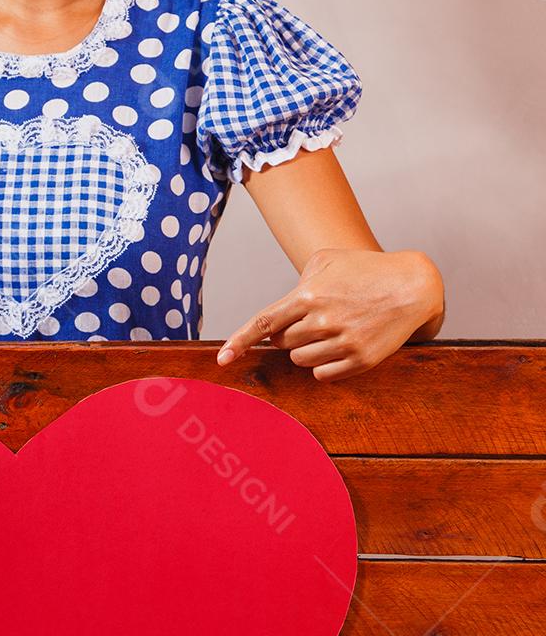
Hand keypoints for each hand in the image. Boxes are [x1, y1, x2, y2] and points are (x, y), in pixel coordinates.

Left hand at [215, 247, 444, 381]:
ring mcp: (342, 342)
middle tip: (311, 322)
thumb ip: (299, 281)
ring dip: (307, 351)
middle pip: (282, 345)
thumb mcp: (327, 260)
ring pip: (300, 362)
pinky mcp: (360, 360)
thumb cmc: (366, 270)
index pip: (263, 324)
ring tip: (330, 331)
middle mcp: (322, 321)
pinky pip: (324, 375)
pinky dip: (325, 366)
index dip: (239, 343)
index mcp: (308, 295)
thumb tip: (282, 312)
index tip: (223, 359)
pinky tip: (340, 347)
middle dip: (289, 337)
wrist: (413, 286)